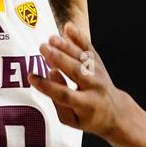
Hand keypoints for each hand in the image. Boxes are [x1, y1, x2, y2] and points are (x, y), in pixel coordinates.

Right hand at [29, 22, 127, 137]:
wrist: (114, 111)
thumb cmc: (86, 117)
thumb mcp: (71, 119)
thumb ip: (58, 101)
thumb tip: (51, 73)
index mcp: (85, 105)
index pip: (64, 94)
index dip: (47, 86)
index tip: (31, 77)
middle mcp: (94, 87)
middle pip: (75, 71)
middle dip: (59, 59)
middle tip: (42, 48)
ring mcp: (98, 74)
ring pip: (82, 58)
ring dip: (66, 46)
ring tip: (51, 38)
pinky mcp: (99, 64)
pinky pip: (89, 49)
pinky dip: (79, 37)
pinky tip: (68, 27)